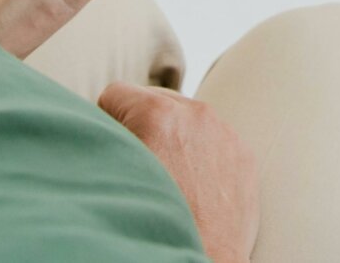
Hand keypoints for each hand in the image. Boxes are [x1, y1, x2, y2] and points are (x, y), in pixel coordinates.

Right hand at [99, 83, 259, 262]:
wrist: (199, 260)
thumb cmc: (148, 225)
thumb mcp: (109, 177)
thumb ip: (104, 139)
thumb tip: (97, 126)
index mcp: (156, 114)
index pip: (116, 94)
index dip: (107, 122)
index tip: (111, 148)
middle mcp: (194, 114)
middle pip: (154, 100)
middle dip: (144, 126)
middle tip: (139, 165)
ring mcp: (223, 132)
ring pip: (186, 119)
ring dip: (175, 138)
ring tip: (167, 178)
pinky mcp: (243, 153)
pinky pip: (214, 138)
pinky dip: (202, 154)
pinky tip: (193, 187)